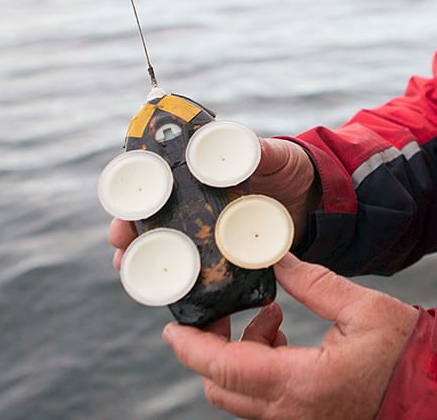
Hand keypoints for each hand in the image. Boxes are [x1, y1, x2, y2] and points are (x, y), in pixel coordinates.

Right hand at [109, 138, 317, 268]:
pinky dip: (180, 281)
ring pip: (166, 246)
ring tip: (131, 270)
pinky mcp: (224, 257)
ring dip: (145, 259)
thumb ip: (257, 150)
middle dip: (129, 231)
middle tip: (121, 243)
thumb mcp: (274, 154)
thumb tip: (238, 145)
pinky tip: (171, 291)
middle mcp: (195, 202)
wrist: (315, 199)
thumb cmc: (287, 167)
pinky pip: (197, 270)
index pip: (155, 178)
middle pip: (150, 217)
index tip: (123, 204)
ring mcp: (207, 232)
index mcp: (200, 171)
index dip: (134, 191)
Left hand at [163, 253, 419, 419]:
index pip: (223, 368)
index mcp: (301, 383)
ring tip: (274, 318)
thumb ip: (314, 283)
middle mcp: (292, 414)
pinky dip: (260, 374)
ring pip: (240, 400)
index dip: (191, 346)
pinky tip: (287, 342)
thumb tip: (276, 255)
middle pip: (221, 389)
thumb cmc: (410, 356)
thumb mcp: (365, 309)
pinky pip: (264, 406)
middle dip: (213, 348)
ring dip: (241, 359)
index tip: (172, 327)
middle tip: (232, 310)